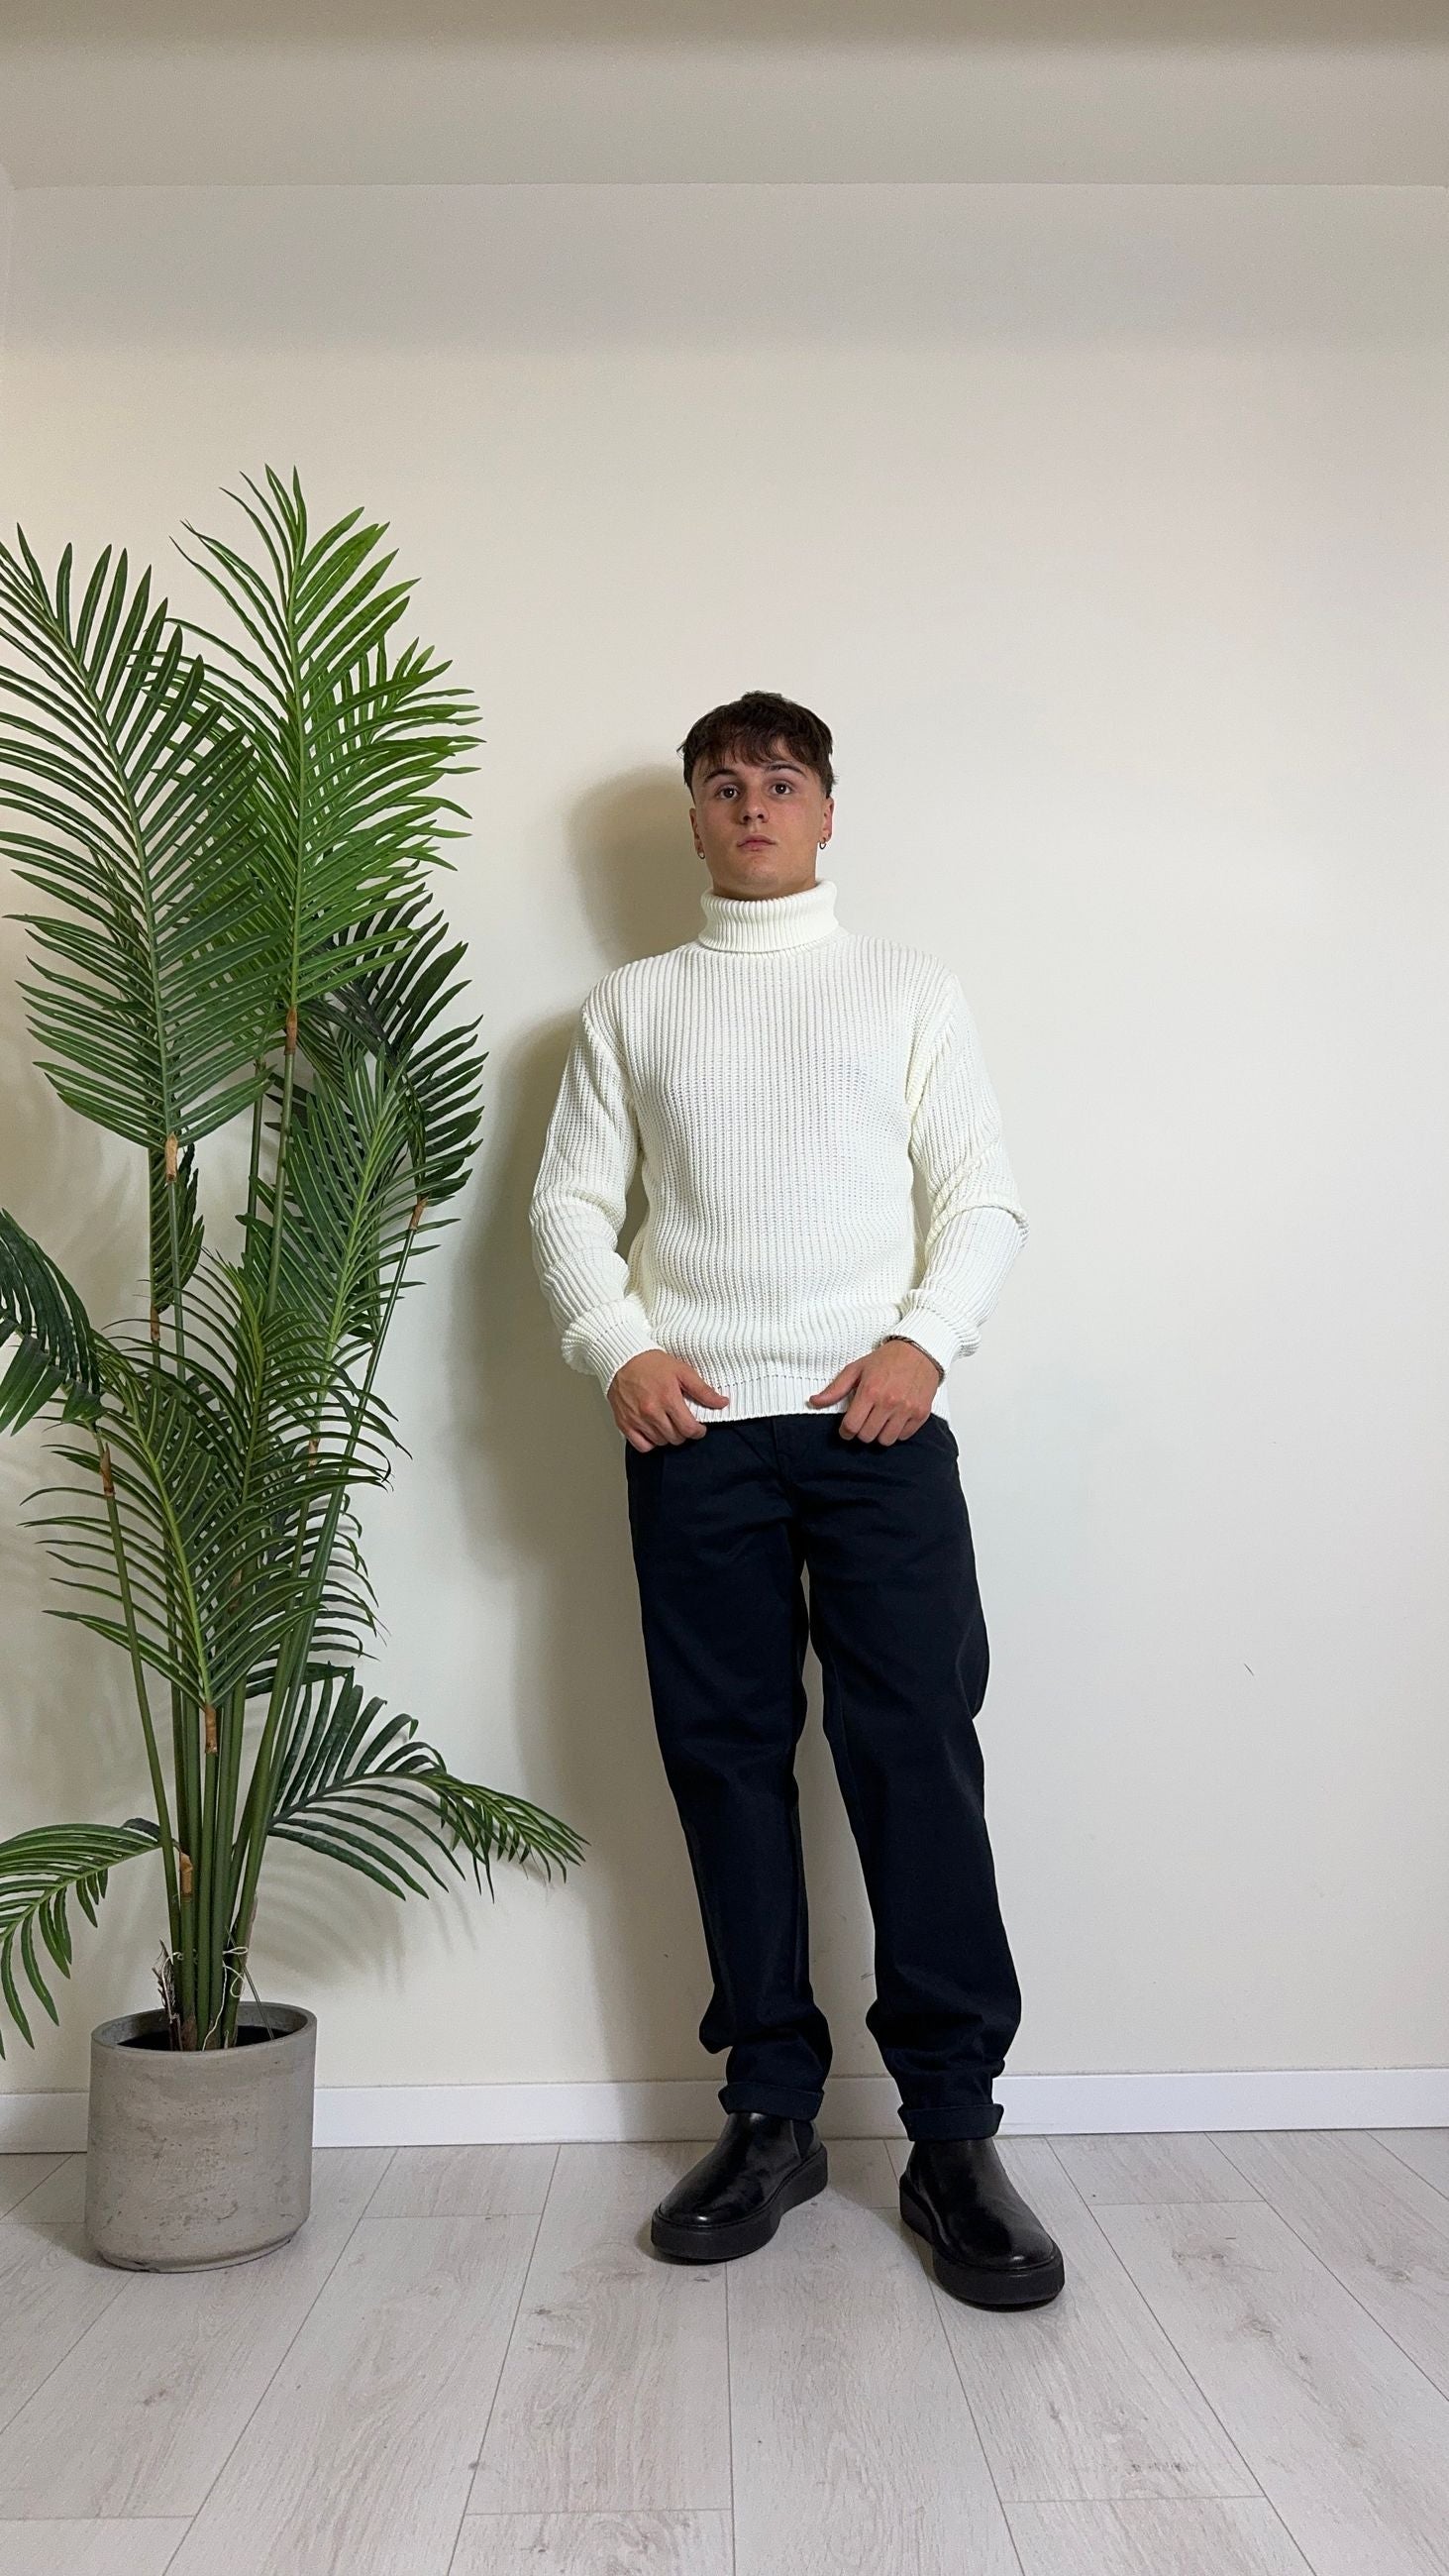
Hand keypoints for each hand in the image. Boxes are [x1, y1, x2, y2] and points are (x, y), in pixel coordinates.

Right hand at [609, 1349, 729, 1450]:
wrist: (622, 1358)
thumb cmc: (651, 1363)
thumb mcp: (682, 1371)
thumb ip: (703, 1390)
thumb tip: (722, 1403)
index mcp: (668, 1397)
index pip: (689, 1429)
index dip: (698, 1431)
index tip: (698, 1427)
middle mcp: (651, 1411)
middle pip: (676, 1438)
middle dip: (684, 1432)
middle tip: (682, 1422)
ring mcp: (637, 1418)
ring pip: (661, 1442)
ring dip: (668, 1436)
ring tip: (668, 1423)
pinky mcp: (624, 1423)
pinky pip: (642, 1446)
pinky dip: (650, 1443)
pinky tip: (653, 1431)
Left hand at [807, 1338, 942, 1443]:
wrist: (919, 1351)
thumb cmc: (886, 1360)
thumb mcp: (856, 1369)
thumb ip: (835, 1389)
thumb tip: (814, 1401)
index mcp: (870, 1391)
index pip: (851, 1426)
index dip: (845, 1432)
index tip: (847, 1429)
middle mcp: (889, 1402)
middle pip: (867, 1436)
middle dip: (862, 1431)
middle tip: (864, 1421)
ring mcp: (907, 1409)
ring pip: (886, 1440)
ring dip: (879, 1434)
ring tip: (880, 1420)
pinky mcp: (921, 1414)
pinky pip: (903, 1437)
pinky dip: (897, 1431)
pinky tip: (895, 1418)